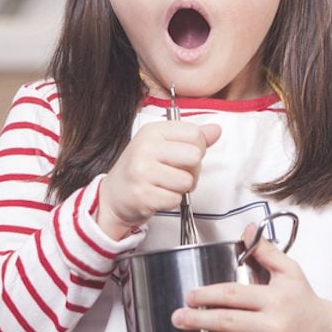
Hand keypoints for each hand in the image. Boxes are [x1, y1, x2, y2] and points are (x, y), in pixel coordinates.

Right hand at [95, 120, 221, 239]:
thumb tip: (216, 130)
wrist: (114, 195)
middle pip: (194, 156)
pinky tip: (158, 195)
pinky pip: (176, 199)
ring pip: (187, 181)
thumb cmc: (142, 168)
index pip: (195, 134)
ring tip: (166, 185)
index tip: (183, 156)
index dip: (197, 148)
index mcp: (153, 130)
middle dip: (192, 170)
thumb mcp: (163, 145)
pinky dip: (170, 201)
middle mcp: (145, 147)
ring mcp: (142, 171)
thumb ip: (191, 138)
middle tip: (177, 174)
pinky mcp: (142, 195)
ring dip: (181, 188)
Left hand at [170, 224, 331, 331]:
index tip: (190, 297)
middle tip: (177, 319)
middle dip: (198, 321)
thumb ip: (265, 251)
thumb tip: (247, 230)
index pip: (234, 295)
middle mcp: (275, 325)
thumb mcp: (290, 271)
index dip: (207, 295)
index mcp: (275, 298)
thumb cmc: (304, 302)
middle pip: (229, 322)